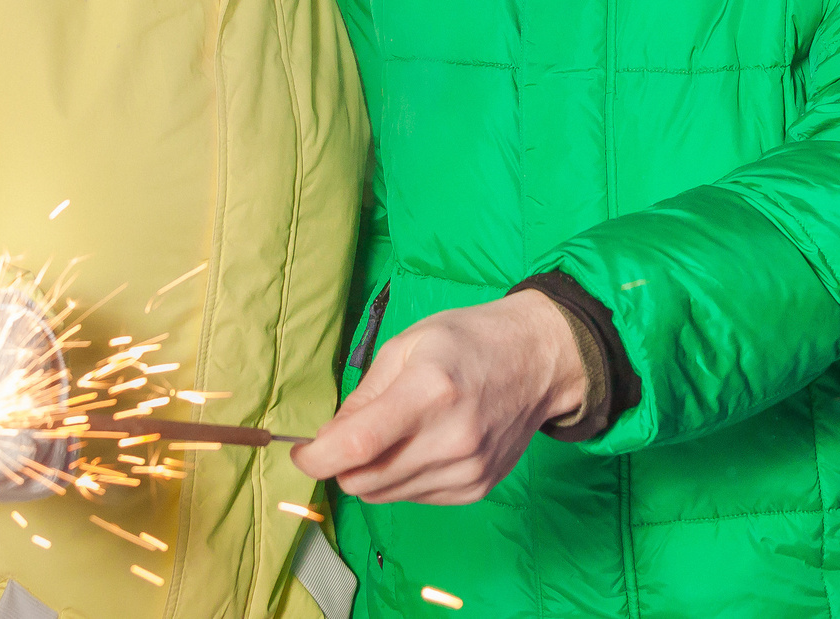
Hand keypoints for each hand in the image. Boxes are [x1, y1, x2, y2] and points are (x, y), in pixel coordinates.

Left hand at [292, 292, 583, 505]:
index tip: (300, 452)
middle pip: (365, 480)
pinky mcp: (477, 488)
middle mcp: (451, 438)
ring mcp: (467, 469)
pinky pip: (415, 497)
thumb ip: (362, 396)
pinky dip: (404, 478)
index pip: (359, 445)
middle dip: (342, 464)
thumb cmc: (469, 341)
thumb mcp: (407, 345)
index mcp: (430, 390)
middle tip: (351, 434)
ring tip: (396, 433)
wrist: (539, 360)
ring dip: (373, 472)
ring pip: (385, 495)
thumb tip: (327, 441)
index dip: (317, 457)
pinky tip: (423, 445)